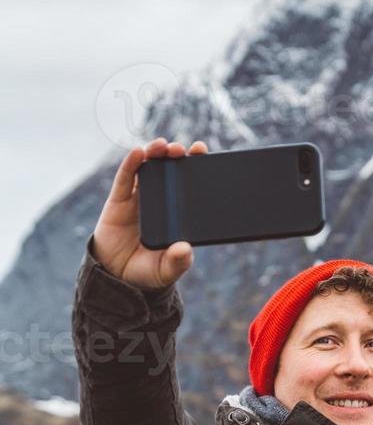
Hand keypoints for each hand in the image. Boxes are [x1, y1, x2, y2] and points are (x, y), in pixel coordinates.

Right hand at [92, 137, 208, 288]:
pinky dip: (131, 163)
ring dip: (155, 152)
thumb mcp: (167, 270)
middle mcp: (160, 200)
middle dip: (176, 154)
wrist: (117, 278)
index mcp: (176, 213)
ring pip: (148, 167)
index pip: (188, 184)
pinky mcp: (119, 199)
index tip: (202, 151)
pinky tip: (138, 152)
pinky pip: (126, 177)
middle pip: (169, 169)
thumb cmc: (148, 272)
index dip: (195, 165)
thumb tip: (185, 249)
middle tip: (182, 149)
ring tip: (163, 146)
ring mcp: (139, 198)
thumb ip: (178, 261)